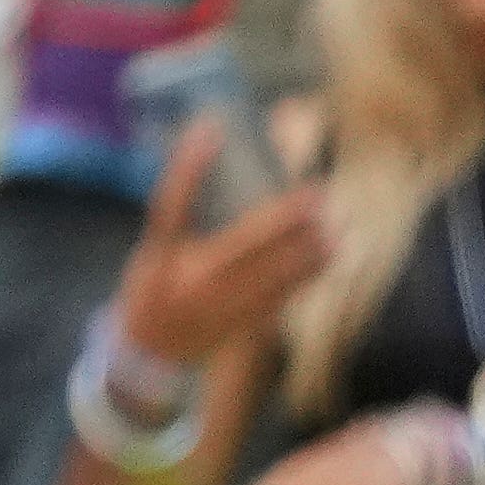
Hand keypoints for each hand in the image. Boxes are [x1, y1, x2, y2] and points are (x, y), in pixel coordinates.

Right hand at [111, 117, 329, 373]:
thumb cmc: (150, 292)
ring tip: (335, 223)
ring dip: (309, 246)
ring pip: (274, 272)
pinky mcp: (246, 322)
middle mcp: (194, 279)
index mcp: (161, 256)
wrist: (149, 354)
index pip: (172, 203)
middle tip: (315, 192)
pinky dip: (310, 273)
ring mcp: (223, 303)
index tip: (210, 130)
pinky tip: (329, 255)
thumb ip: (179, 222)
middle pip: (244, 242)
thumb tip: (207, 169)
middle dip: (283, 217)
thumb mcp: (151, 255)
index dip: (187, 167)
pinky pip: (285, 295)